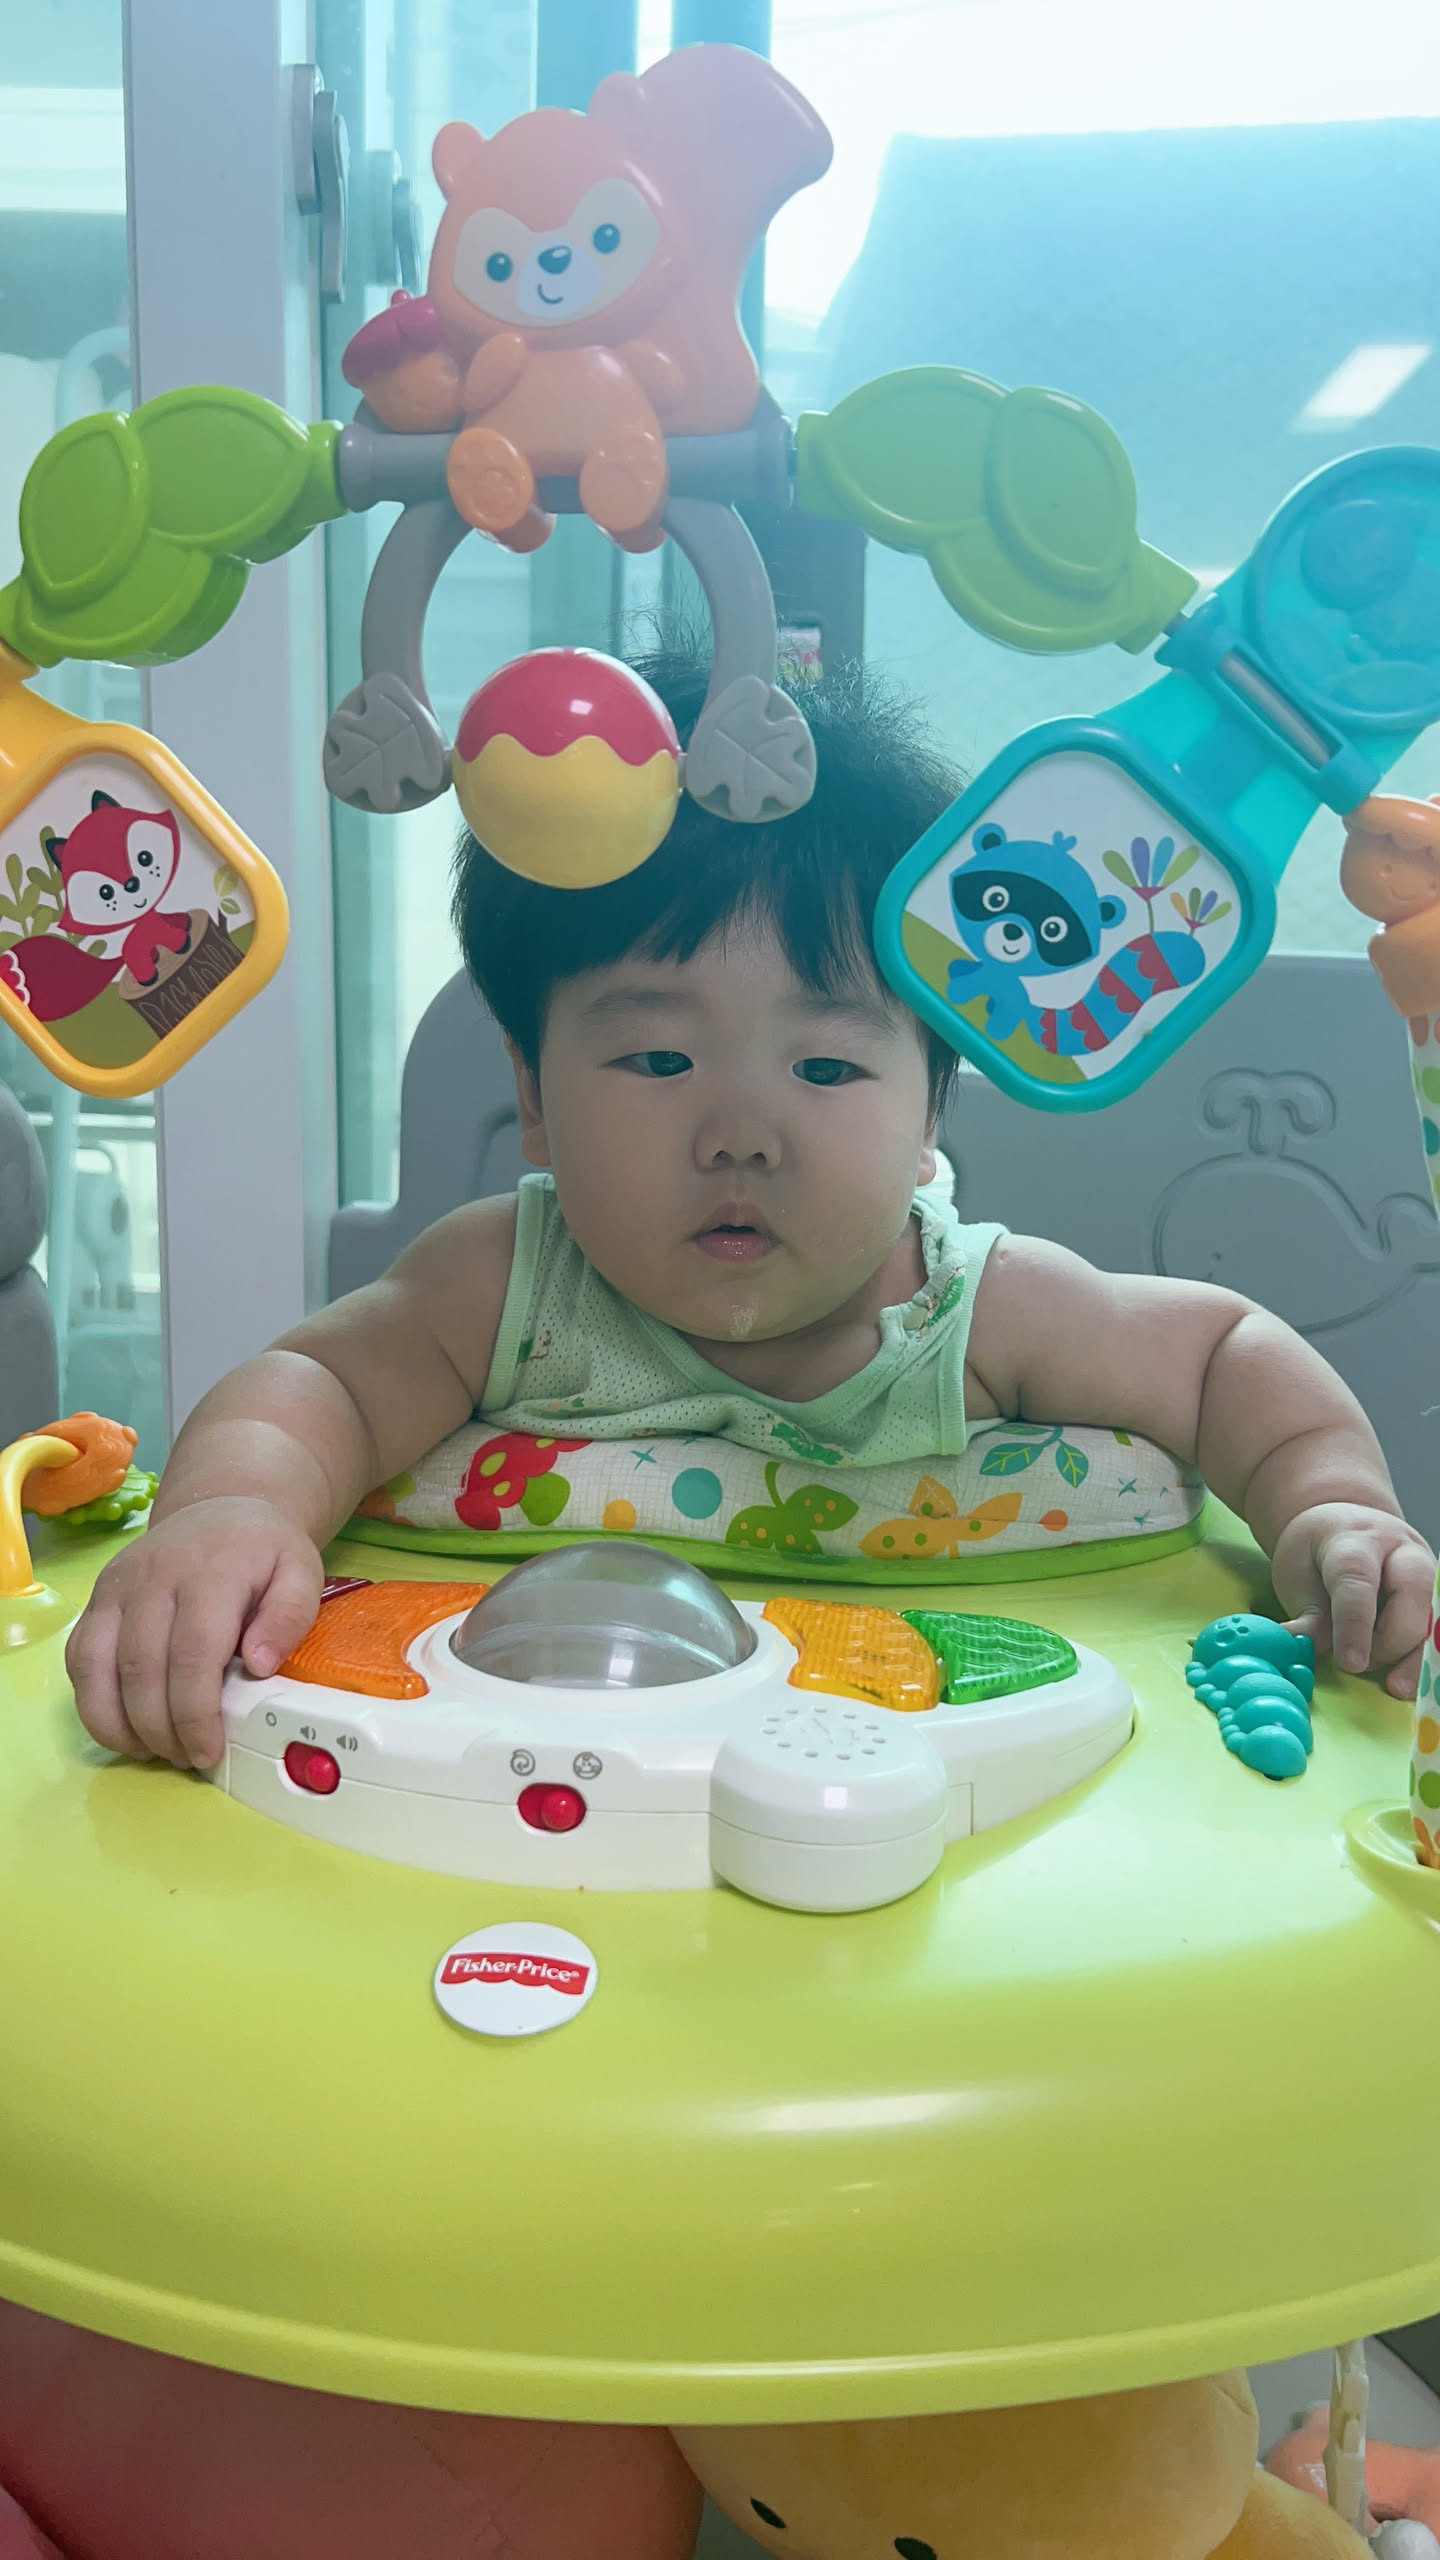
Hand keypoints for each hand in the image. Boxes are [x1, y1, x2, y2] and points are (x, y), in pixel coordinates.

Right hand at [65, 1497, 323, 1770]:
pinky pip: (78, 1659)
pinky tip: (124, 1728)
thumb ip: (290, 1617)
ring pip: (96, 1667)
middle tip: (186, 1758)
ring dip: (118, 1723)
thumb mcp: (300, 1573)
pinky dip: (92, 1703)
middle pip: (142, 1669)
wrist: (218, 1508)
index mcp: (210, 1573)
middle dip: (160, 1729)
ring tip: (152, 1751)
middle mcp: (153, 1578)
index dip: (196, 1714)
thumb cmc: (262, 1552)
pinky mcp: (95, 1601)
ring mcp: (117, 1588)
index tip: (208, 1750)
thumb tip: (259, 1666)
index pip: (193, 1654)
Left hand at [1270, 1503, 1436, 1697]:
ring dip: (1418, 1655)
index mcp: (1356, 1540)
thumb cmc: (1319, 1552)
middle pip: (1412, 1593)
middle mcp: (1401, 1551)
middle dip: (1391, 1640)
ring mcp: (1427, 1572)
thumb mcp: (1298, 1573)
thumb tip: (1300, 1650)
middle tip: (1361, 1665)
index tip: (1350, 1663)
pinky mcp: (1436, 1597)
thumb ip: (1309, 1617)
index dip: (1354, 1626)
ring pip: (1436, 1613)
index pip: (1358, 1582)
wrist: (1345, 1526)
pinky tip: (1412, 1678)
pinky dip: (1427, 1656)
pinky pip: (1439, 1628)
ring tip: (1396, 1686)